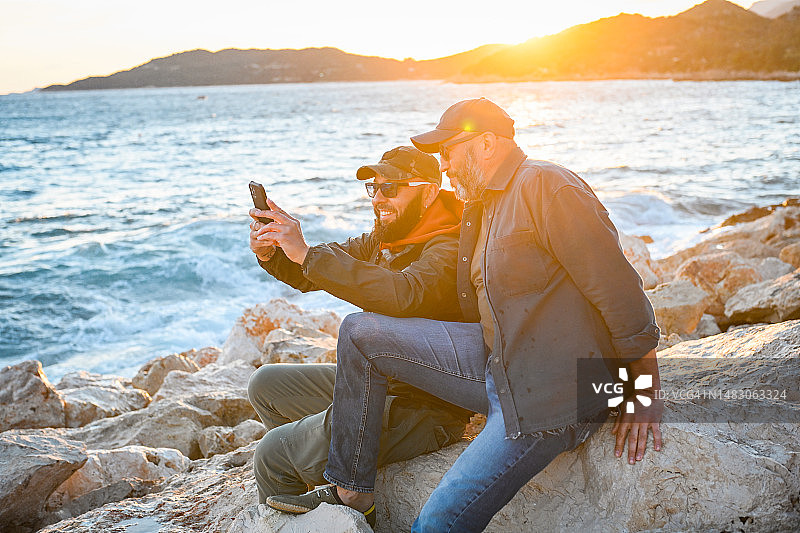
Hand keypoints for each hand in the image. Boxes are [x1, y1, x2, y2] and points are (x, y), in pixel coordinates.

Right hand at [249, 209, 275, 260]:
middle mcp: (254, 226)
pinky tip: (273, 241)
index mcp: (258, 219)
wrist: (270, 245)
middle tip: (272, 227)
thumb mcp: (276, 223)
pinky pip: (259, 241)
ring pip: (257, 233)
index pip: (252, 212)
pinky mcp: (253, 243)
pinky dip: (267, 241)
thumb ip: (276, 215)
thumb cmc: (273, 232)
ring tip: (275, 235)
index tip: (259, 212)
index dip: (254, 211)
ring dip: (267, 234)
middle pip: (255, 224)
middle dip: (264, 226)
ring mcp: (252, 235)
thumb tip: (276, 203)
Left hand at [254, 199, 309, 264]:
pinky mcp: (284, 237)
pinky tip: (260, 238)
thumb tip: (271, 223)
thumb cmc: (296, 244)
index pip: (282, 211)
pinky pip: (270, 234)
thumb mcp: (292, 232)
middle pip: (275, 214)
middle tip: (256, 213)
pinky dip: (263, 236)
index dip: (274, 205)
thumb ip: (284, 227)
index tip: (267, 199)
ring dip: (262, 229)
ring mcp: (288, 230)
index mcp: (293, 221)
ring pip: (271, 225)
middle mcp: (291, 223)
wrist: (303, 254)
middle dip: (264, 213)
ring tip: (258, 233)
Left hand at [610, 349, 662, 463]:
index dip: (619, 446)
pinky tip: (657, 449)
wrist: (646, 390)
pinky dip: (657, 441)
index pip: (621, 435)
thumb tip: (612, 433)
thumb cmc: (633, 400)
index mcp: (626, 419)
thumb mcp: (622, 408)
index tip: (617, 455)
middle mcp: (635, 422)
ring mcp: (645, 422)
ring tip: (638, 459)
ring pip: (642, 438)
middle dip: (630, 451)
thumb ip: (618, 421)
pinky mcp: (654, 420)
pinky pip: (656, 432)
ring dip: (640, 449)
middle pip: (632, 439)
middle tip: (630, 462)